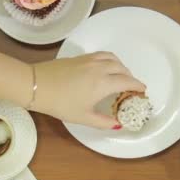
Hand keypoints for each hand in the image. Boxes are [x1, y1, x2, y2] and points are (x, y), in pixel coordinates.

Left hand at [30, 52, 145, 128]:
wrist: (36, 84)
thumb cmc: (59, 103)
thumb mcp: (82, 117)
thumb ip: (102, 121)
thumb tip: (117, 124)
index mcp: (104, 83)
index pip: (128, 82)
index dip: (138, 86)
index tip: (143, 91)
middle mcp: (100, 68)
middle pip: (122, 69)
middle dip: (130, 77)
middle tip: (132, 87)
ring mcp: (90, 60)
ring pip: (113, 59)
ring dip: (121, 66)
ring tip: (121, 75)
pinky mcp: (80, 57)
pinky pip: (102, 55)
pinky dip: (110, 60)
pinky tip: (105, 67)